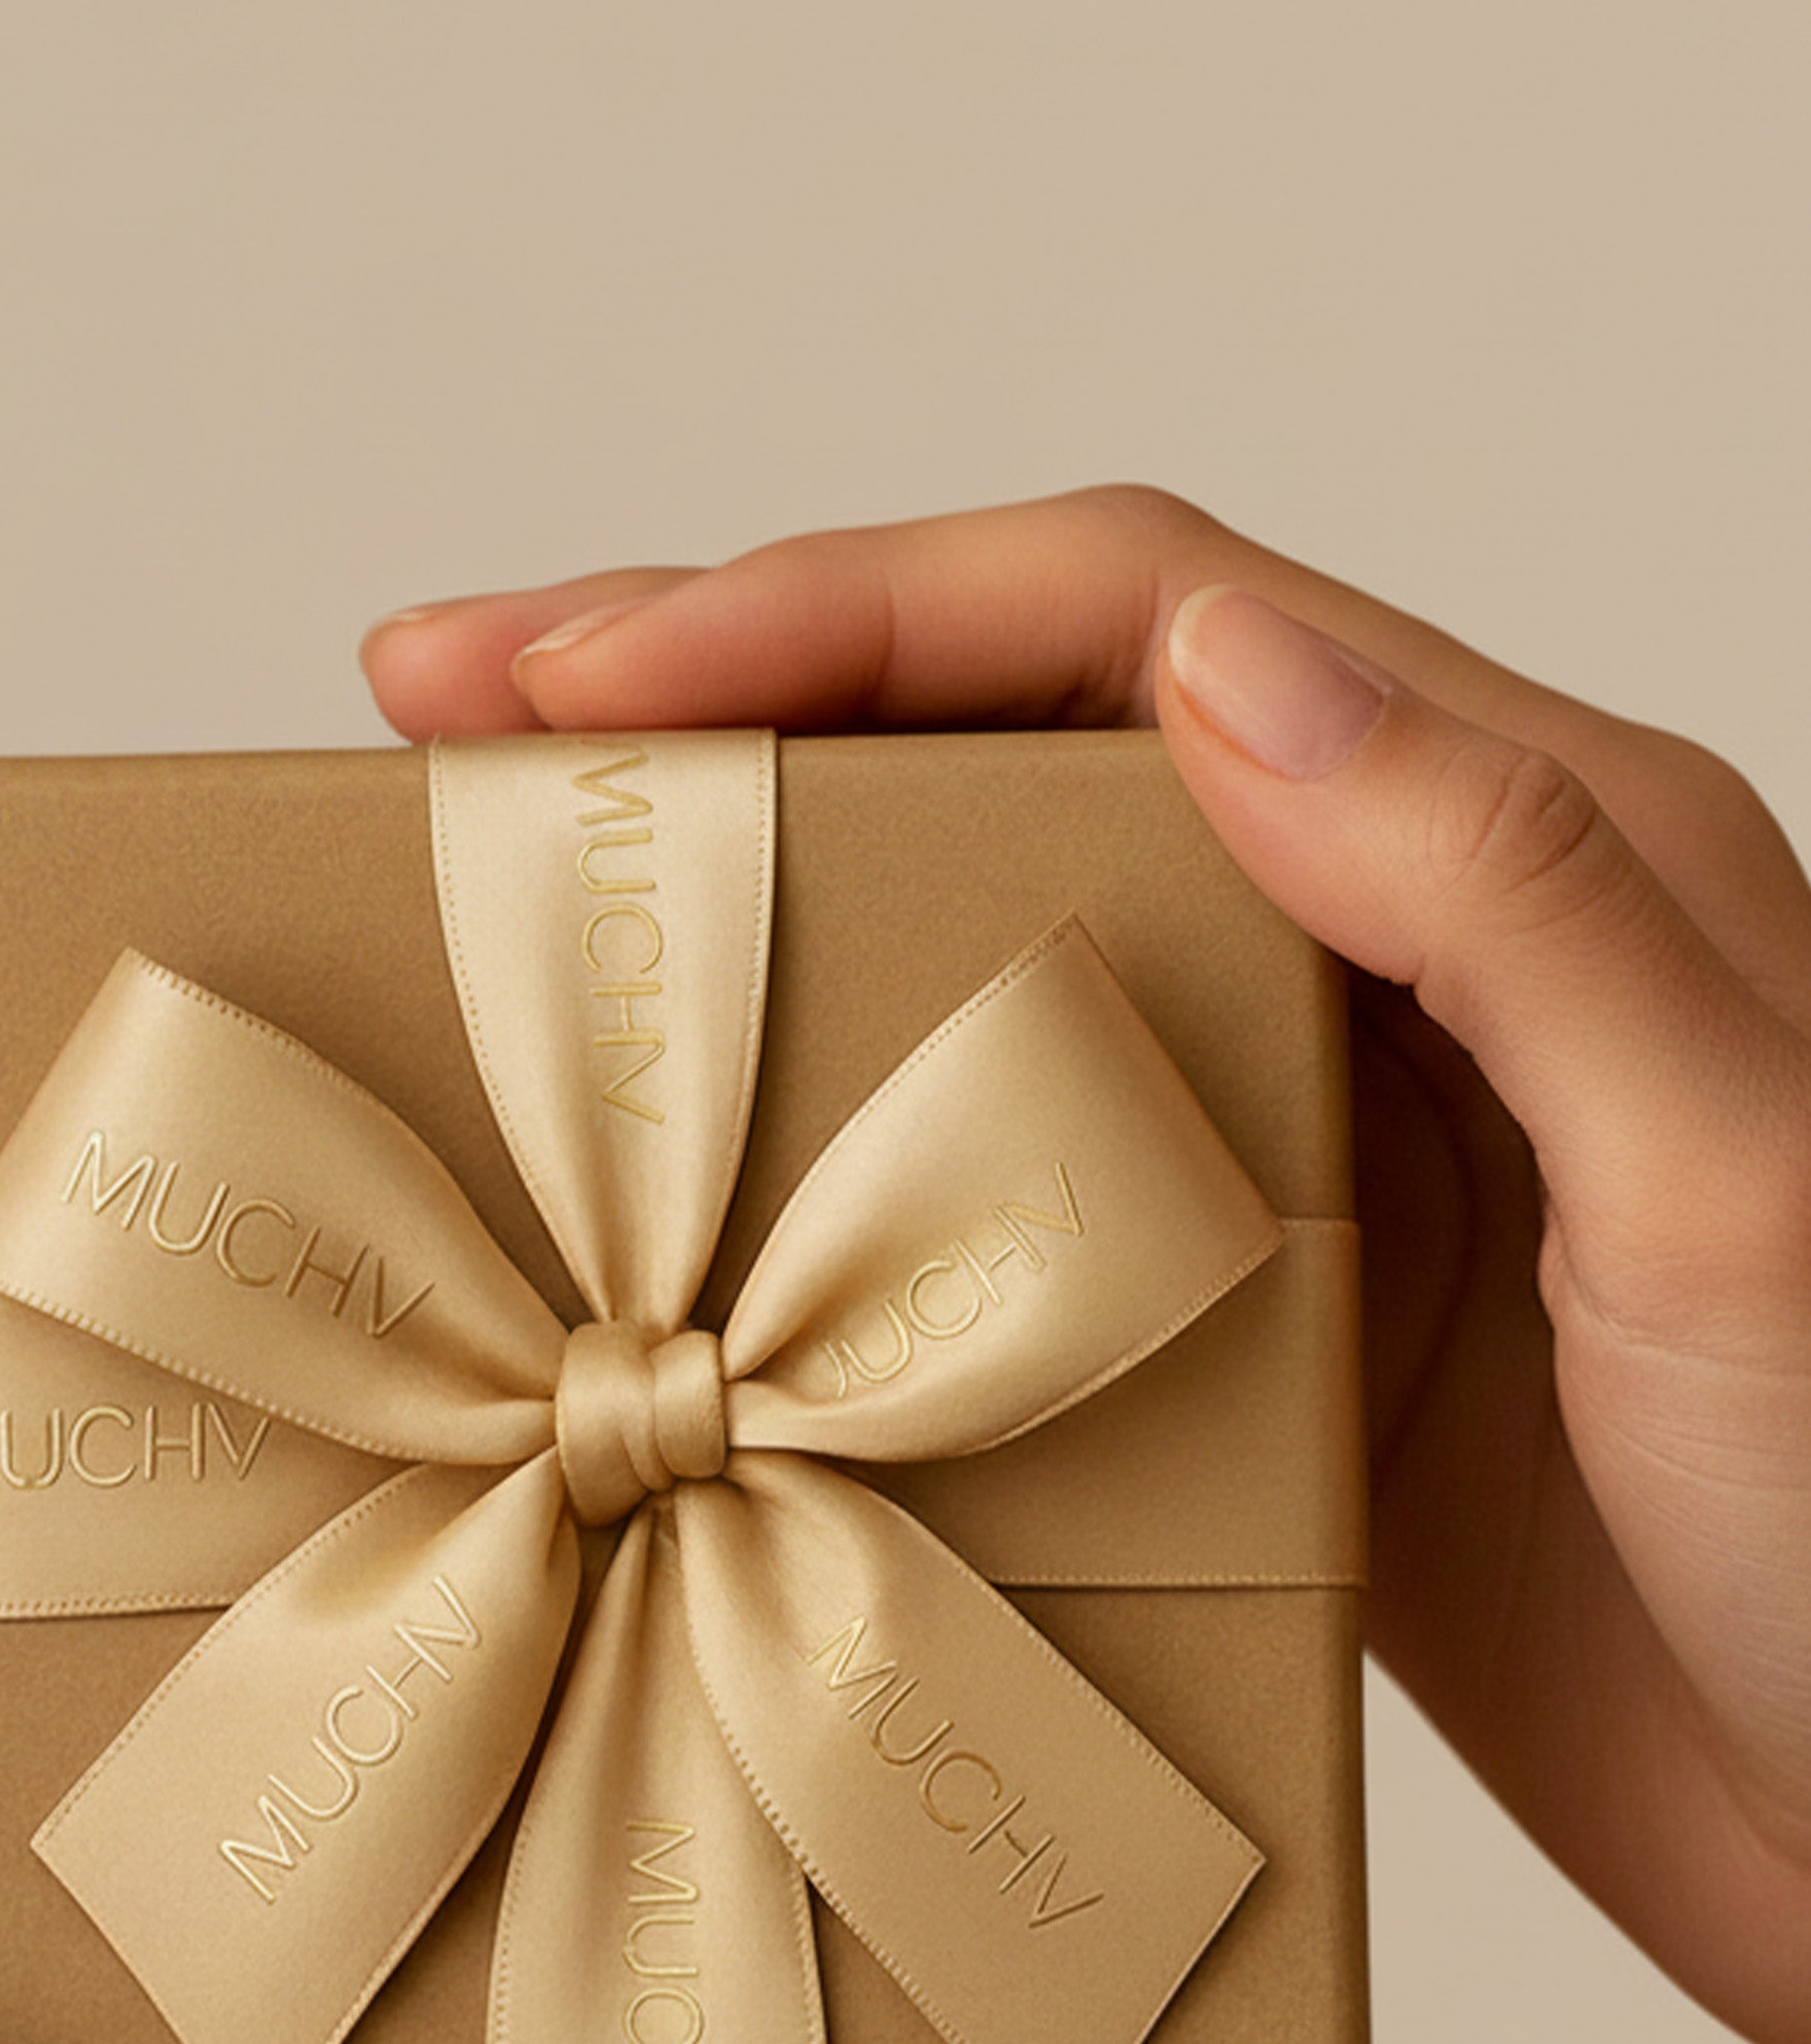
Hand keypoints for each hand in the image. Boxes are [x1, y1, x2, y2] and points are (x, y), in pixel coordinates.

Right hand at [365, 493, 1810, 2043]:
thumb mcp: (1744, 1185)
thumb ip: (1515, 898)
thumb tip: (1225, 671)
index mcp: (1522, 849)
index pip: (1119, 630)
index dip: (822, 613)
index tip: (562, 682)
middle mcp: (1393, 973)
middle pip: (1000, 761)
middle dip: (715, 721)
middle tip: (440, 738)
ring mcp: (1306, 1165)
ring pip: (970, 977)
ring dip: (747, 945)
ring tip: (516, 958)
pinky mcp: (1249, 1352)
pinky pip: (1001, 1213)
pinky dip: (832, 1191)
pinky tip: (695, 1236)